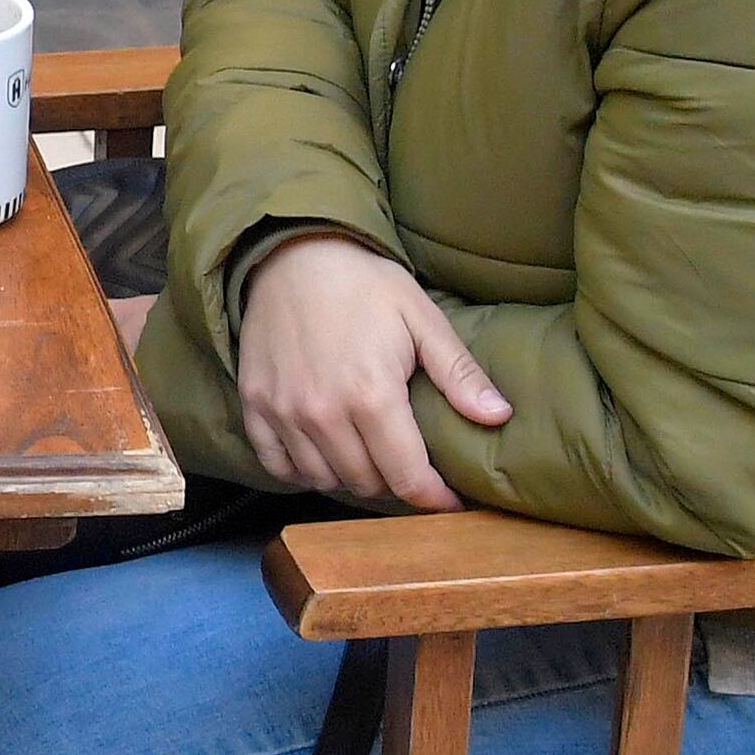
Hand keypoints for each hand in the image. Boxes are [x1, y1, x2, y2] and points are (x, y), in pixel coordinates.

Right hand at [234, 231, 509, 512]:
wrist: (291, 254)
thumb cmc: (363, 284)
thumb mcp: (422, 317)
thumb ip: (459, 372)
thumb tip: (499, 417)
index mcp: (372, 396)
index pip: (407, 477)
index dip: (433, 498)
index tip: (448, 500)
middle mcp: (323, 414)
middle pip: (366, 483)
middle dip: (395, 482)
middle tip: (409, 464)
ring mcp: (284, 412)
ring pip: (323, 479)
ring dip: (351, 476)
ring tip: (370, 455)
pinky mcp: (255, 406)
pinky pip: (278, 466)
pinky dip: (302, 470)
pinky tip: (323, 452)